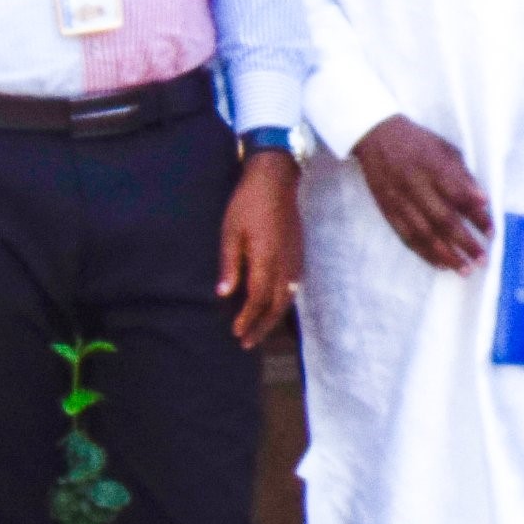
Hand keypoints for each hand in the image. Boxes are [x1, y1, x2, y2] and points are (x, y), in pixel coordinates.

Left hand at [216, 150, 301, 347]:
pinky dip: (284, 302)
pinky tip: (275, 305)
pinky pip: (294, 286)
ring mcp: (295, 258)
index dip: (247, 318)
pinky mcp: (299, 253)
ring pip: (288, 297)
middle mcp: (285, 263)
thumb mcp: (230, 232)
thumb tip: (224, 294)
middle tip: (247, 343)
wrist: (276, 180)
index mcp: (266, 259)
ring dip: (274, 317)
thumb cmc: (248, 203)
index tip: (235, 332)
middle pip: (276, 305)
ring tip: (260, 330)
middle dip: (262, 326)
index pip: (257, 298)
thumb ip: (230, 265)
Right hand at [350, 117, 494, 272]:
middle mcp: (416, 186)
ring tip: (464, 269)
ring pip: (424, 233)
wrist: (376, 136)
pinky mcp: (388, 210)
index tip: (492, 231)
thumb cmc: (419, 143)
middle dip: (464, 242)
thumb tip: (482, 200)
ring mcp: (399, 200)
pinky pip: (406, 236)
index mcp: (433, 167)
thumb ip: (463, 175)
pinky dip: (424, 252)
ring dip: (446, 254)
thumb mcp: (446, 149)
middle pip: (443, 219)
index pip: (459, 196)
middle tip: (482, 259)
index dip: (477, 215)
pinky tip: (440, 264)